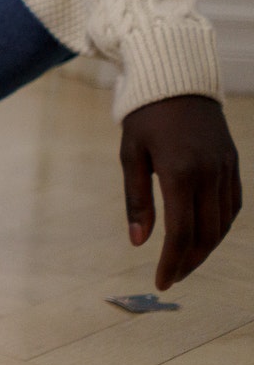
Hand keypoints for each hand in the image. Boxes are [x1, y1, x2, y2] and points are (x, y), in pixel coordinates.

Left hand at [120, 95, 241, 289]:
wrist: (178, 82)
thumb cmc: (144, 118)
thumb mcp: (130, 156)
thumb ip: (137, 201)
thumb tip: (138, 243)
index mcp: (180, 173)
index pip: (181, 233)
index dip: (172, 263)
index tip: (160, 282)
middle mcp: (209, 175)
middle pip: (205, 235)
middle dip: (188, 262)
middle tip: (170, 278)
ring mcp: (226, 170)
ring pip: (222, 225)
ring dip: (205, 249)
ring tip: (183, 263)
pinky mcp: (233, 165)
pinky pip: (232, 207)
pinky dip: (219, 228)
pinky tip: (203, 237)